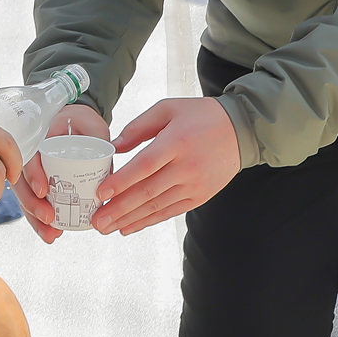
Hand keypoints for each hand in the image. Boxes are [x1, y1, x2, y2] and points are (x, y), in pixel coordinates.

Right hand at [19, 105, 111, 243]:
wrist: (74, 123)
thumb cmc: (82, 122)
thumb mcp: (93, 126)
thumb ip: (99, 140)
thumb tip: (107, 171)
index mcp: (38, 138)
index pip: (29, 157)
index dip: (33, 175)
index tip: (43, 191)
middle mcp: (29, 156)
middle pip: (22, 182)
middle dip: (32, 205)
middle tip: (49, 220)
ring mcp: (31, 172)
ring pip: (25, 196)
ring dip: (35, 218)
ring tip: (50, 235)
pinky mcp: (37, 184)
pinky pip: (33, 202)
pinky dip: (39, 220)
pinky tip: (50, 234)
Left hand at [88, 97, 240, 235]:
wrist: (241, 129)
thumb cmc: (201, 116)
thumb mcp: (168, 109)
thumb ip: (139, 126)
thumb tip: (114, 146)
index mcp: (177, 141)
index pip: (145, 165)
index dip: (122, 181)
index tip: (100, 192)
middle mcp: (187, 166)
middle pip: (148, 191)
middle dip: (119, 208)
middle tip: (96, 220)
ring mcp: (195, 184)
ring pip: (157, 206)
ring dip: (130, 219)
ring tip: (107, 227)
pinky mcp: (200, 196)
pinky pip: (170, 212)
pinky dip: (148, 221)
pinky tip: (129, 226)